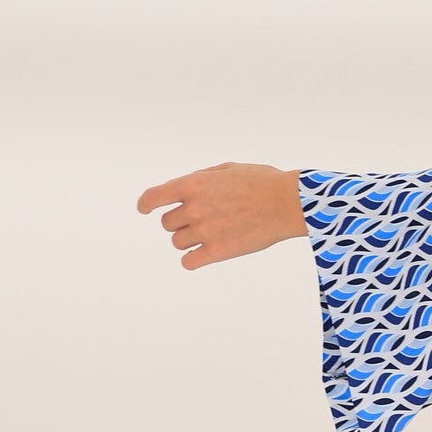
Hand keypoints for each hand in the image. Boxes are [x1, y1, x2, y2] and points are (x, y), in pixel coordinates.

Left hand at [137, 163, 307, 268]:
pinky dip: (193, 258)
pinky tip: (204, 254)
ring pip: (177, 242)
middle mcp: (194, 208)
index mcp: (193, 184)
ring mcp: (204, 231)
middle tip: (202, 220)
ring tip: (212, 234)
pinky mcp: (217, 252)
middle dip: (180, 221)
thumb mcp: (227, 169)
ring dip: (189, 239)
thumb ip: (201, 178)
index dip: (145, 204)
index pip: (153, 197)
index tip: (144, 209)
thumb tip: (182, 189)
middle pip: (167, 223)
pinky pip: (188, 262)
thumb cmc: (262, 182)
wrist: (287, 203)